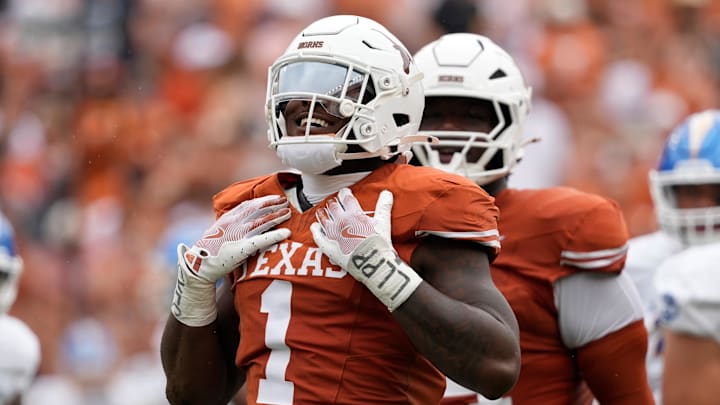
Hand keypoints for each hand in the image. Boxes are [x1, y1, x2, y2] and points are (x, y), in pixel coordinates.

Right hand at [172, 195, 291, 325]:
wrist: (198, 265)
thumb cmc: (208, 251)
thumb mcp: (217, 232)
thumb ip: (229, 226)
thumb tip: (240, 221)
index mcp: (227, 218)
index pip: (248, 204)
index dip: (263, 200)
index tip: (274, 198)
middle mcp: (234, 223)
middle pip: (257, 209)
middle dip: (273, 204)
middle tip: (285, 202)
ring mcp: (239, 235)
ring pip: (262, 221)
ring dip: (277, 216)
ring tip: (288, 212)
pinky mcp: (243, 248)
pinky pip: (263, 240)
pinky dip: (276, 235)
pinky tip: (287, 233)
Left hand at [310, 188, 421, 310]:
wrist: (373, 263)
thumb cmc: (379, 244)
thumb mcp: (384, 222)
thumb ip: (384, 206)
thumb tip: (387, 192)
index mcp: (354, 214)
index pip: (346, 198)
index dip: (345, 194)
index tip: (344, 193)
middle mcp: (341, 221)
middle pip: (333, 207)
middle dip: (333, 203)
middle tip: (334, 202)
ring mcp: (333, 234)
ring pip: (324, 219)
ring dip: (323, 214)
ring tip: (322, 211)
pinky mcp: (328, 247)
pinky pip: (318, 236)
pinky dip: (315, 230)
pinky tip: (315, 226)